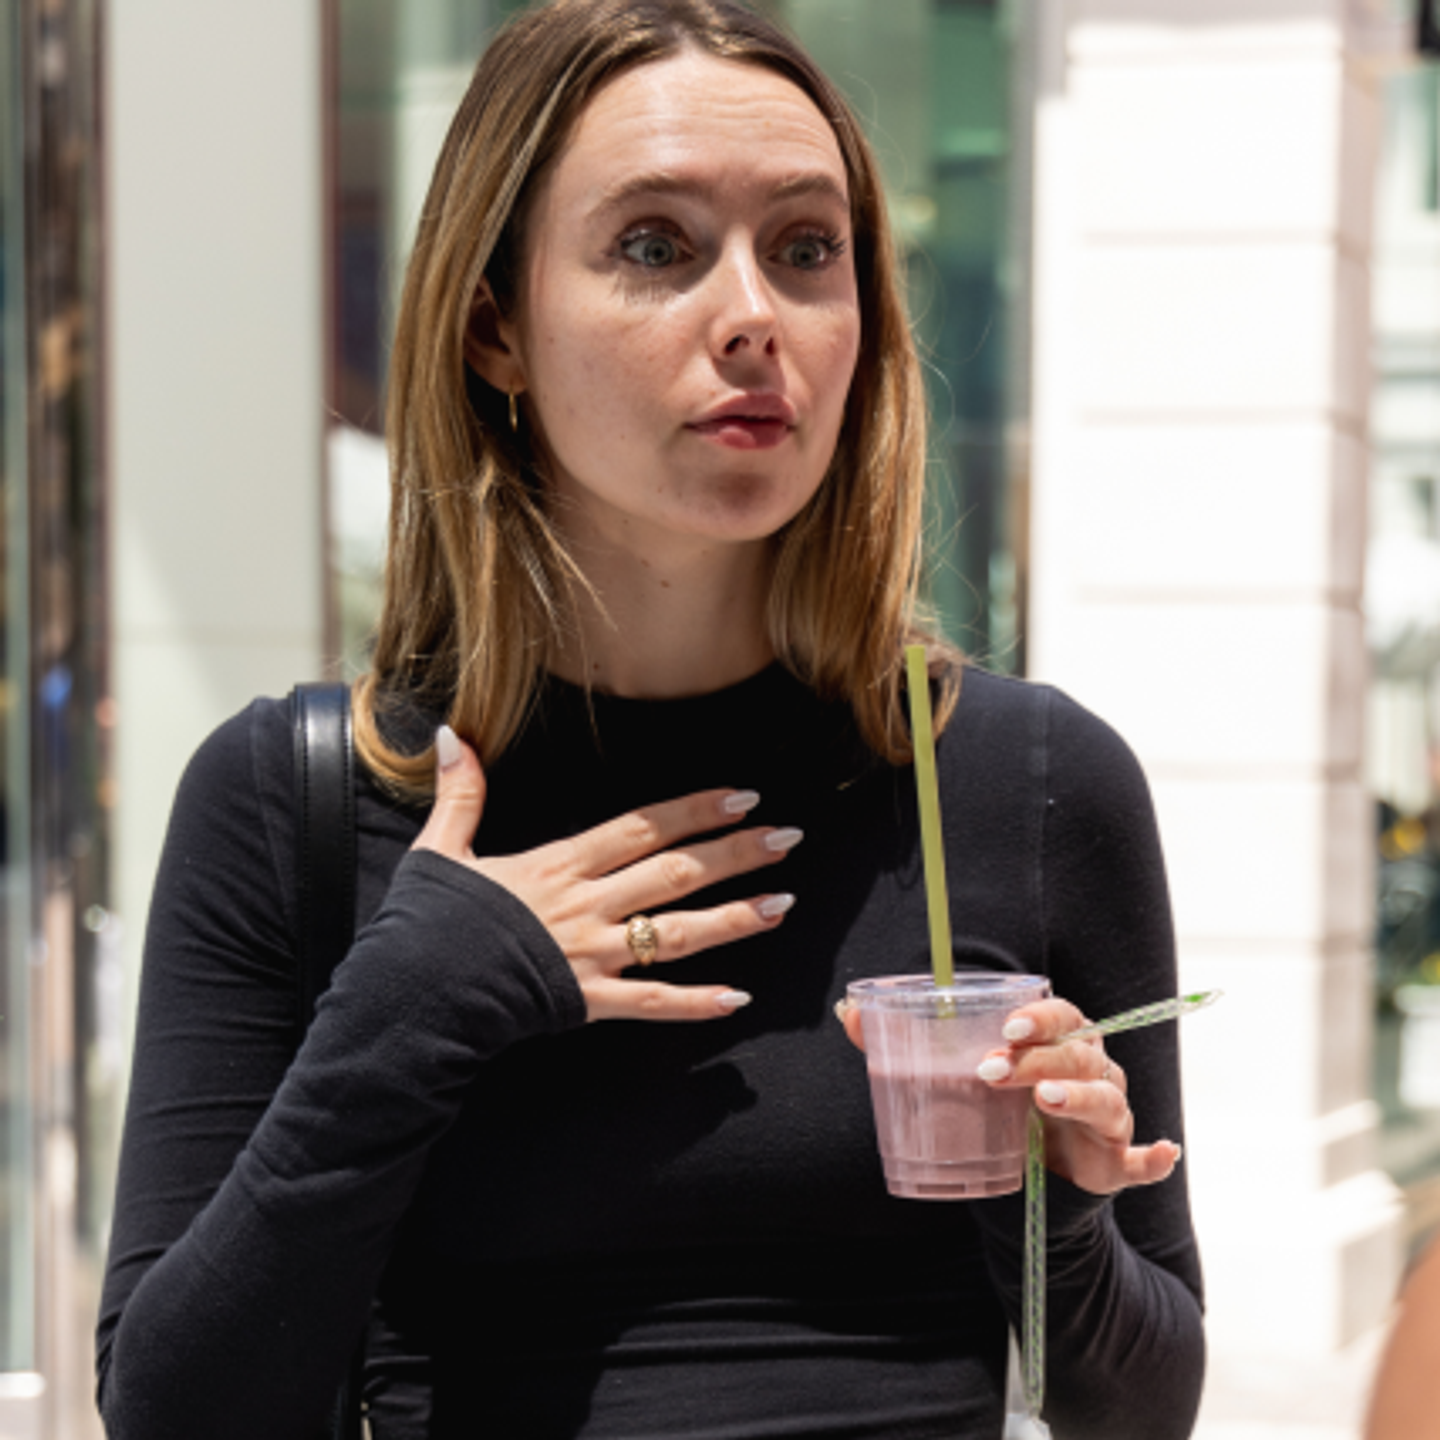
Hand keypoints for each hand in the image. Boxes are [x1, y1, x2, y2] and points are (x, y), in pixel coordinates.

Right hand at [412, 726, 799, 1022]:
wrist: (414, 992)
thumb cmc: (427, 924)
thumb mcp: (440, 850)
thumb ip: (461, 794)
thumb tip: (454, 735)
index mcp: (559, 865)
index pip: (640, 828)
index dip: (693, 811)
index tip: (741, 797)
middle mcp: (586, 905)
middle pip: (674, 873)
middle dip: (734, 854)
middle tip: (787, 838)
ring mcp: (591, 954)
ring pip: (676, 934)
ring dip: (734, 918)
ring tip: (783, 905)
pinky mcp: (586, 1001)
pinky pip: (651, 1003)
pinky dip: (695, 1004)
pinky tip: (737, 999)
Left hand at [837, 995, 1179, 1194]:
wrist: (1027, 1173)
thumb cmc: (996, 1104)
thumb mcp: (953, 1073)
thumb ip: (903, 1044)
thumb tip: (847, 1012)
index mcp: (1058, 1043)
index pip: (1062, 1016)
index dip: (1039, 1017)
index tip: (1005, 1026)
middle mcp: (1091, 1074)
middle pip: (1080, 1054)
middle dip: (1041, 1058)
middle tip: (994, 1070)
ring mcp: (1107, 1120)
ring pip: (1108, 1100)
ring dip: (1080, 1099)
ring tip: (1043, 1103)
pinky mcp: (1112, 1165)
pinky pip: (1140, 1161)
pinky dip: (1154, 1158)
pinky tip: (1161, 1152)